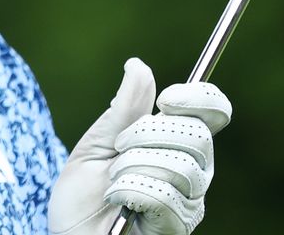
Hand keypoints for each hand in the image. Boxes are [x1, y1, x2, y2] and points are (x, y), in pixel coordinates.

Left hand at [47, 58, 231, 234]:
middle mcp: (194, 170)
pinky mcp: (179, 225)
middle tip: (118, 147)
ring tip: (114, 180)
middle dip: (147, 133)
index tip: (165, 99)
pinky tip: (119, 201)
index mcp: (177, 141)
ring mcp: (190, 200)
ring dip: (133, 166)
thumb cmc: (84, 192)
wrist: (70, 233)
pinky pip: (164, 195)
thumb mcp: (98, 142)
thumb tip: (138, 65)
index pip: (214, 111)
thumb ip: (123, 109)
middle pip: (197, 134)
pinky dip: (131, 191)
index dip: (198, 97)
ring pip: (180, 165)